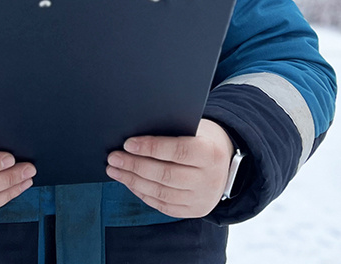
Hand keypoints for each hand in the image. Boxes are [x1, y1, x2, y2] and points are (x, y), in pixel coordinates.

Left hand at [105, 118, 233, 218]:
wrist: (226, 163)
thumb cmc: (202, 139)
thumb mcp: (195, 129)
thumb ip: (172, 132)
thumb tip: (135, 137)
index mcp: (211, 154)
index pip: (178, 151)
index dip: (151, 147)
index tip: (128, 143)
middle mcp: (209, 179)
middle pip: (166, 174)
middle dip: (135, 165)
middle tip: (114, 157)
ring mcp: (202, 199)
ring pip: (161, 192)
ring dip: (133, 181)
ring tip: (115, 170)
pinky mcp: (193, 211)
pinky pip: (162, 205)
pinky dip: (142, 194)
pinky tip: (129, 182)